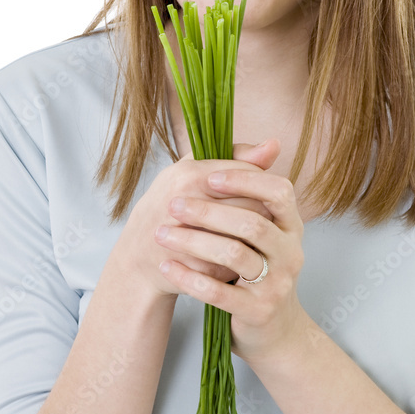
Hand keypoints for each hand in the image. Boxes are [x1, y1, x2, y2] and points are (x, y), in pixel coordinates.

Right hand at [112, 139, 281, 298]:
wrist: (139, 252)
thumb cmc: (171, 203)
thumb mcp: (195, 171)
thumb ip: (236, 156)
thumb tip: (275, 144)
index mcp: (189, 176)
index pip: (247, 175)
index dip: (259, 185)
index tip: (256, 192)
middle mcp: (186, 204)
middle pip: (252, 206)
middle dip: (262, 213)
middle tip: (259, 217)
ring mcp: (188, 239)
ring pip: (247, 237)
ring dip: (255, 238)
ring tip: (250, 235)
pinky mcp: (196, 269)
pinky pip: (235, 264)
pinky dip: (241, 260)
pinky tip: (237, 255)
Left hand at [155, 144, 307, 365]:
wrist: (273, 330)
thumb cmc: (260, 269)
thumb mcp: (263, 229)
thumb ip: (255, 188)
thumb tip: (268, 142)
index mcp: (292, 226)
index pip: (279, 191)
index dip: (245, 180)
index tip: (210, 177)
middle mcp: (292, 252)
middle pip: (251, 222)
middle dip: (208, 211)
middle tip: (172, 204)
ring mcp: (277, 284)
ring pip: (233, 255)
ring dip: (193, 242)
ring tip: (162, 235)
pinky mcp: (258, 311)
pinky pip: (219, 292)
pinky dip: (189, 278)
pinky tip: (168, 266)